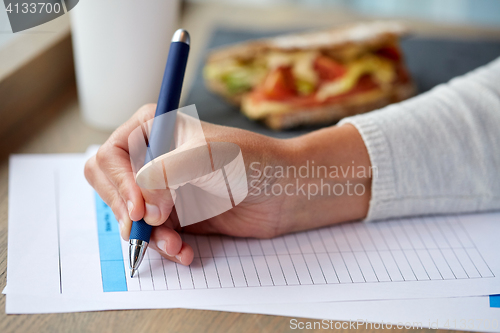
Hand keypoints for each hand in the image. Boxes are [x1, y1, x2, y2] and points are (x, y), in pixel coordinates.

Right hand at [85, 104, 371, 264]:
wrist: (286, 191)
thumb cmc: (254, 161)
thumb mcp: (209, 157)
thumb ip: (167, 174)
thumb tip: (142, 208)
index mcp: (152, 128)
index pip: (110, 157)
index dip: (118, 185)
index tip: (140, 209)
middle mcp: (152, 158)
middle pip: (113, 190)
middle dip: (128, 214)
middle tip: (150, 228)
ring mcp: (163, 188)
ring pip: (132, 219)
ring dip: (149, 237)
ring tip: (177, 246)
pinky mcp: (177, 214)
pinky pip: (156, 235)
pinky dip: (166, 247)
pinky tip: (184, 252)